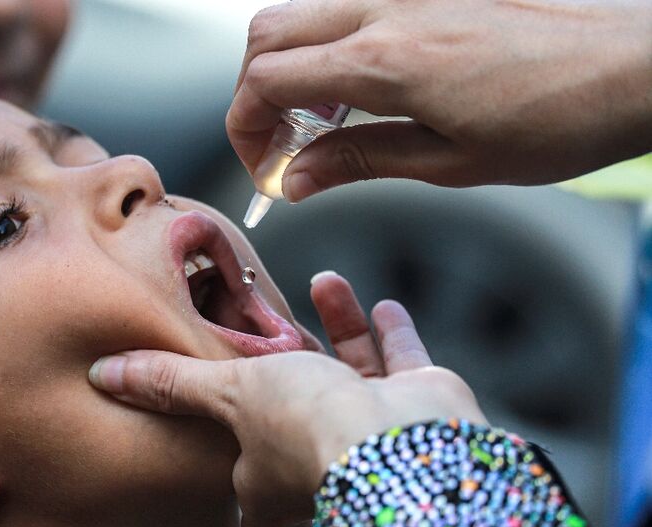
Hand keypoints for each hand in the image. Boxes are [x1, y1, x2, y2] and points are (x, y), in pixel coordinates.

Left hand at [88, 272, 486, 526]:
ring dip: (338, 325)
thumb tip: (105, 375)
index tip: (232, 436)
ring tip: (325, 281)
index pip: (250, 493)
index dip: (242, 473)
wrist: (401, 439)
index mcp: (269, 478)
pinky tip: (380, 302)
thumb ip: (171, 382)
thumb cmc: (307, 429)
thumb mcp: (226, 393)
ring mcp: (369, 431)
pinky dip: (391, 332)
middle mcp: (320, 458)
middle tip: (276, 327)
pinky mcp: (413, 406)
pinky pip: (402, 362)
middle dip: (289, 365)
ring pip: (351, 373)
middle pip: (301, 413)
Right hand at [228, 0, 651, 199]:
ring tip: (318, 124)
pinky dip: (326, 50)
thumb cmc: (558, 117)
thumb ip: (358, 160)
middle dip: (252, 94)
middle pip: (267, 35)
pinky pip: (345, 9)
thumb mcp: (448, 161)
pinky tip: (357, 91)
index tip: (262, 167)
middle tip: (277, 146)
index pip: (267, 79)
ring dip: (287, 68)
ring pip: (301, 14)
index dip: (244, 128)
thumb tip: (296, 178)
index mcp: (385, 60)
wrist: (630, 66)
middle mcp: (386, 10)